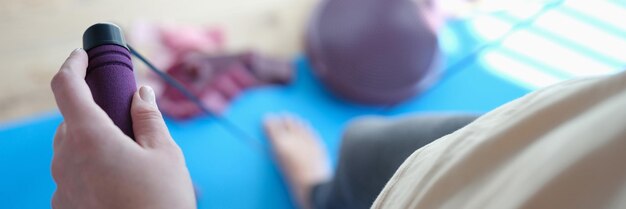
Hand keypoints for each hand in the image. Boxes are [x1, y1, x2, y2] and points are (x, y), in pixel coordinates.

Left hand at [50, 49, 195, 208]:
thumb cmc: (162, 203)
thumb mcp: (165, 154)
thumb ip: (149, 118)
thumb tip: (141, 94)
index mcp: (90, 139)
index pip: (67, 87)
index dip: (74, 64)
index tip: (83, 56)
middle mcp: (67, 161)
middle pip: (71, 122)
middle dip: (95, 114)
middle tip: (126, 121)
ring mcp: (63, 187)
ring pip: (71, 151)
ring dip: (93, 144)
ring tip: (129, 160)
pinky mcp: (65, 208)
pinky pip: (73, 178)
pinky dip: (91, 171)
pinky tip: (119, 186)